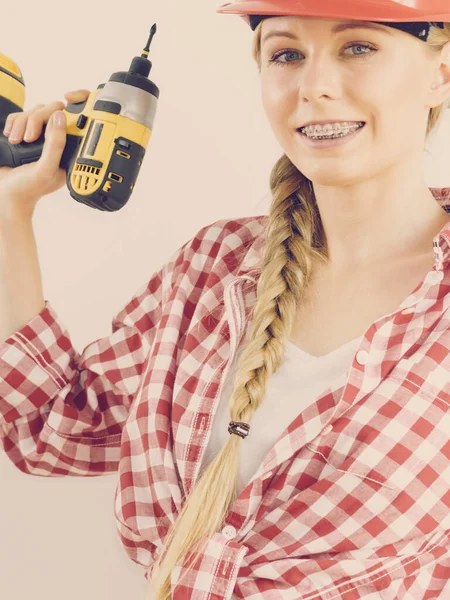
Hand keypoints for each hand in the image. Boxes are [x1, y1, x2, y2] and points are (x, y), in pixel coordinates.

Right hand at [0, 89, 89, 220]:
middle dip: (36, 119)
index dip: (79, 102)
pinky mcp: (24, 131)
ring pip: (35, 110)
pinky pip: (21, 114)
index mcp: (69, 150)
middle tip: (28, 139)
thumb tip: (60, 116)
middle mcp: (57, 140)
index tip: (69, 96)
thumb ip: (55, 144)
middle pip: (53, 109)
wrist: (5, 194)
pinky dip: (13, 122)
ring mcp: (41, 135)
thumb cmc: (28, 188)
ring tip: (16, 141)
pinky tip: (11, 136)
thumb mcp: (46, 169)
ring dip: (21, 123)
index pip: (79, 120)